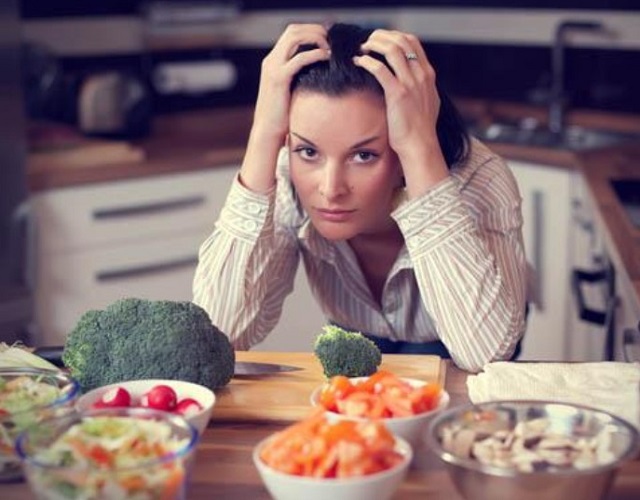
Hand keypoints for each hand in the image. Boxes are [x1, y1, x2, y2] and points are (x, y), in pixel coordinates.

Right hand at [252, 23, 329, 141]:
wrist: (267, 131)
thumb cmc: (282, 115)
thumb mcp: (291, 90)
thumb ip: (300, 77)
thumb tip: (320, 72)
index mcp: (273, 61)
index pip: (292, 33)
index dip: (311, 31)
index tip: (328, 38)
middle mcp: (271, 60)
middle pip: (293, 30)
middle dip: (315, 30)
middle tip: (332, 39)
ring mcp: (273, 68)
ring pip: (294, 37)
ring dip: (315, 38)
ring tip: (330, 47)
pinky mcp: (278, 79)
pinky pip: (299, 58)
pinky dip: (315, 54)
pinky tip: (326, 58)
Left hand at [354, 30, 447, 192]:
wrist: (420, 145)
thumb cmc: (419, 129)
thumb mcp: (426, 102)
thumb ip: (419, 87)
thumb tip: (409, 80)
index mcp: (428, 75)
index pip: (413, 41)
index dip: (394, 35)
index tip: (380, 40)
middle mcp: (421, 75)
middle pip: (402, 40)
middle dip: (382, 36)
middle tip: (367, 41)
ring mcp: (411, 83)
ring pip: (392, 49)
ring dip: (374, 45)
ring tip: (362, 48)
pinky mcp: (398, 94)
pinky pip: (380, 69)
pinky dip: (367, 61)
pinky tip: (358, 62)